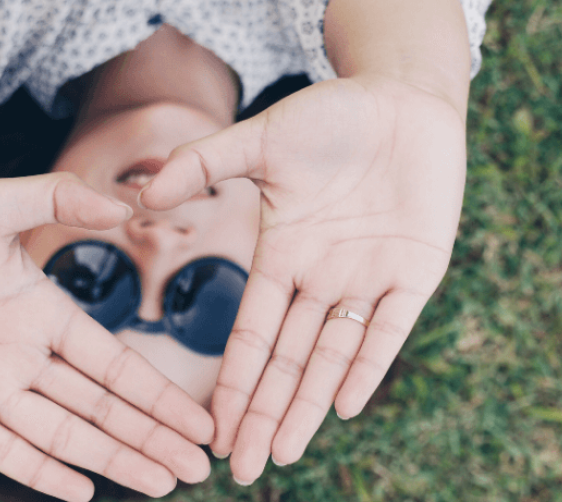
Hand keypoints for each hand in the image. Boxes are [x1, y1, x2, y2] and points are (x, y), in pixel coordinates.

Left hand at [0, 172, 213, 500]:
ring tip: (162, 482)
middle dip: (151, 436)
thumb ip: (57, 197)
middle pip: (100, 407)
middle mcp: (23, 356)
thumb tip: (125, 203)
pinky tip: (83, 491)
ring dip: (113, 457)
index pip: (114, 363)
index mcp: (43, 312)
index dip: (158, 394)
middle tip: (197, 467)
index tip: (199, 418)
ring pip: (62, 433)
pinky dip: (40, 472)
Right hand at [139, 73, 466, 482]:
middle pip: (288, 359)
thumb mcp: (261, 139)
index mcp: (282, 254)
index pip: (252, 333)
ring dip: (308, 404)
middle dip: (265, 412)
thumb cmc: (331, 115)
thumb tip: (145, 194)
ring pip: (334, 355)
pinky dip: (368, 365)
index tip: (212, 427)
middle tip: (243, 468)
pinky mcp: (415, 270)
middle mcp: (321, 277)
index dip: (234, 380)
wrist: (401, 97)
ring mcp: (368, 277)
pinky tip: (344, 405)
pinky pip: (389, 328)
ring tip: (283, 452)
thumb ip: (204, 163)